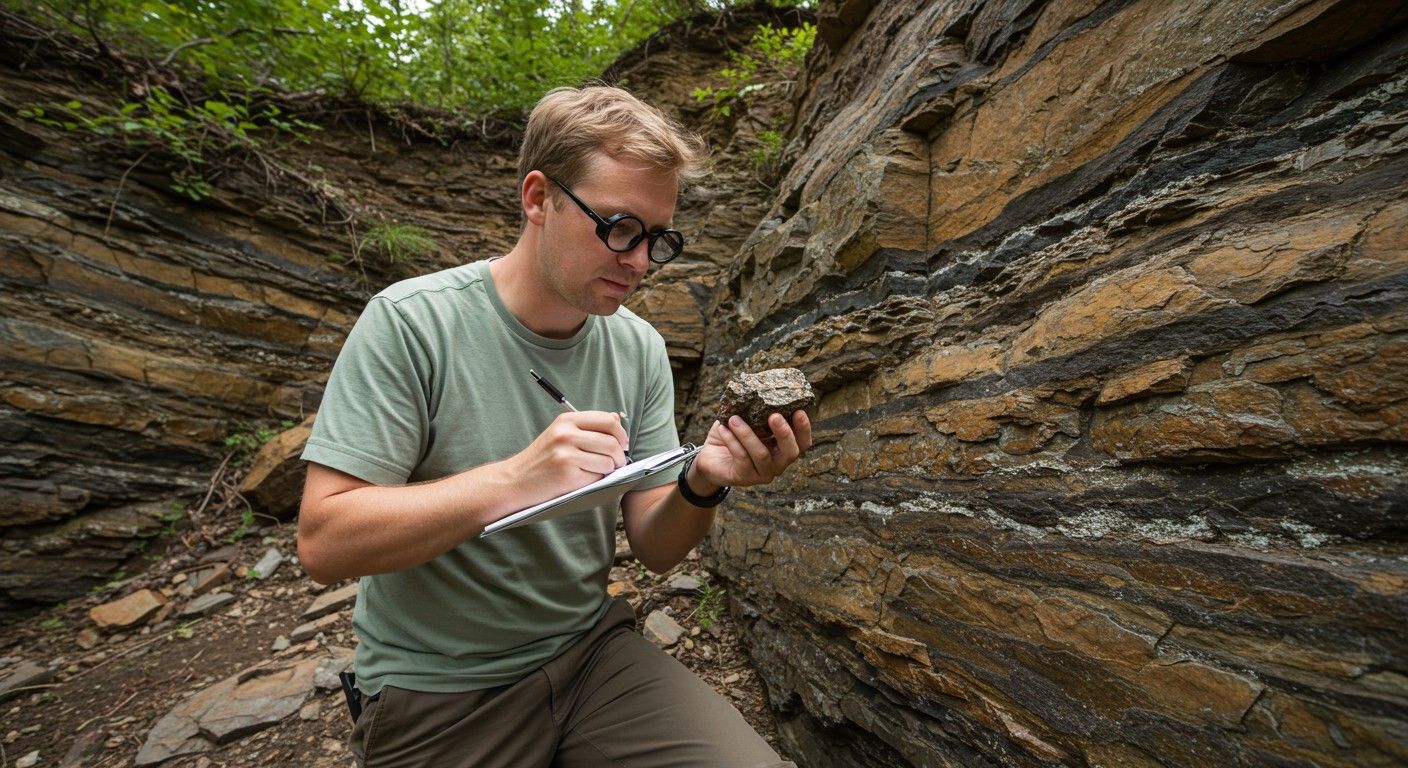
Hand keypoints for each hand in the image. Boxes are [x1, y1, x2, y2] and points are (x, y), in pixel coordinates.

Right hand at [508, 411, 629, 497]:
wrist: (515, 481)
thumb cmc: (541, 459)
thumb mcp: (560, 434)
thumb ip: (588, 426)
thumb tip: (616, 418)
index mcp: (566, 420)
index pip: (608, 420)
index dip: (621, 433)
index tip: (623, 443)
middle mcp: (566, 434)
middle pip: (611, 441)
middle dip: (620, 454)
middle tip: (618, 462)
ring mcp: (566, 454)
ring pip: (608, 460)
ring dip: (610, 468)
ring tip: (601, 471)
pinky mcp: (567, 474)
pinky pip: (597, 476)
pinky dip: (597, 479)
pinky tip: (585, 478)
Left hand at [691, 411, 811, 489]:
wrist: (710, 457)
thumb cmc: (733, 436)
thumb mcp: (747, 422)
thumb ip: (757, 412)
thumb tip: (760, 390)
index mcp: (783, 448)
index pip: (802, 443)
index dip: (804, 429)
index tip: (799, 411)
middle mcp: (777, 463)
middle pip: (790, 453)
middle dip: (784, 433)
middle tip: (774, 415)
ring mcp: (762, 473)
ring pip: (761, 454)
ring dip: (748, 434)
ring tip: (734, 419)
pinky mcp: (744, 477)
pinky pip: (741, 457)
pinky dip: (732, 440)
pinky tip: (724, 428)